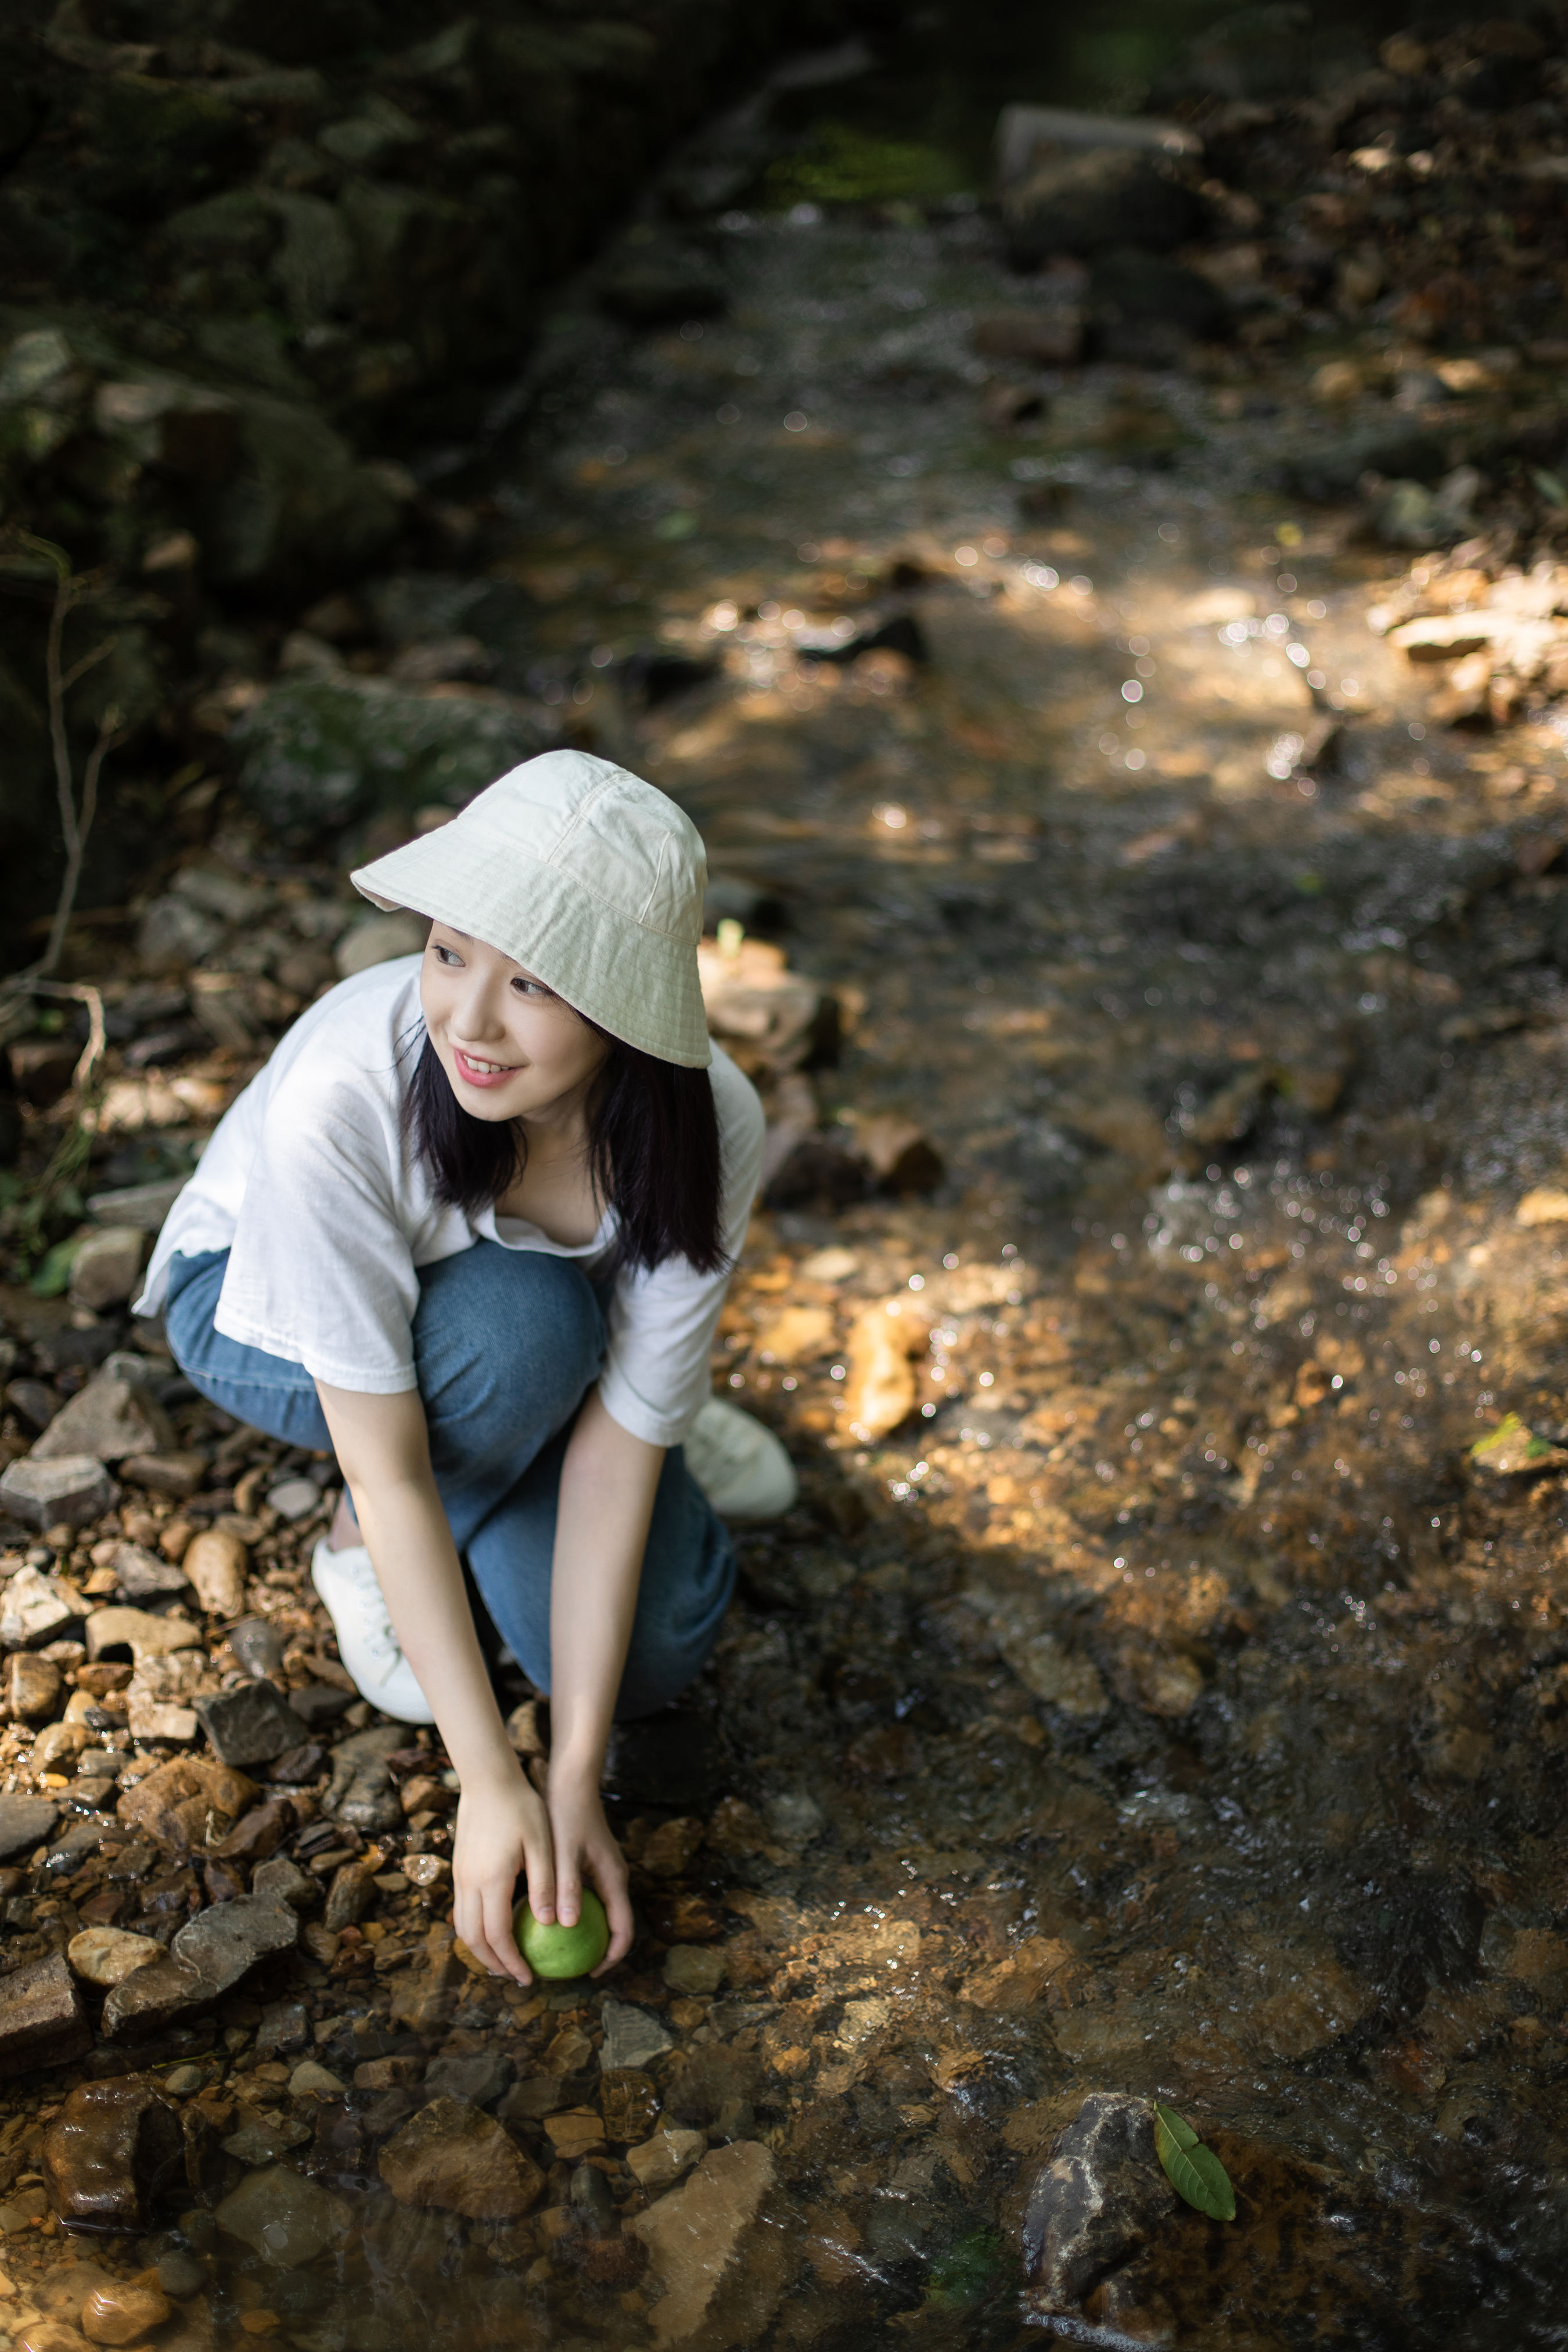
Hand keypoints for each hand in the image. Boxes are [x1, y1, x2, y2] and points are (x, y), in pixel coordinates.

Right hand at [452, 1769, 553, 1983]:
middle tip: (516, 1976)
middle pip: (474, 1939)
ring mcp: (461, 1875)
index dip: (512, 1962)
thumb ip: (544, 1884)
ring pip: (462, 1927)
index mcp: (492, 1880)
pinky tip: (493, 1928)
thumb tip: (550, 1923)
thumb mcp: (541, 1844)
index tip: (528, 1977)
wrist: (489, 1779)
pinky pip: (461, 1910)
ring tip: (503, 1959)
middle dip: (493, 1963)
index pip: (498, 1936)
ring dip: (480, 1949)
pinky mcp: (459, 1867)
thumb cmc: (522, 1807)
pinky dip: (474, 1929)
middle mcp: (470, 1883)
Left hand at [547, 1764, 633, 1976]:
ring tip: (556, 1950)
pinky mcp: (591, 1865)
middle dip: (596, 1951)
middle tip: (567, 1968)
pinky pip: (587, 1899)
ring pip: (599, 1913)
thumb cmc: (567, 1814)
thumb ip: (568, 1887)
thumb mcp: (565, 1852)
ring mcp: (603, 1872)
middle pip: (613, 1926)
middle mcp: (613, 1879)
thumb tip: (569, 1925)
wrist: (571, 1780)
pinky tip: (546, 1919)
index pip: (623, 1930)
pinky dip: (573, 1914)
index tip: (589, 1974)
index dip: (611, 1958)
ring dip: (584, 1934)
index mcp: (613, 1879)